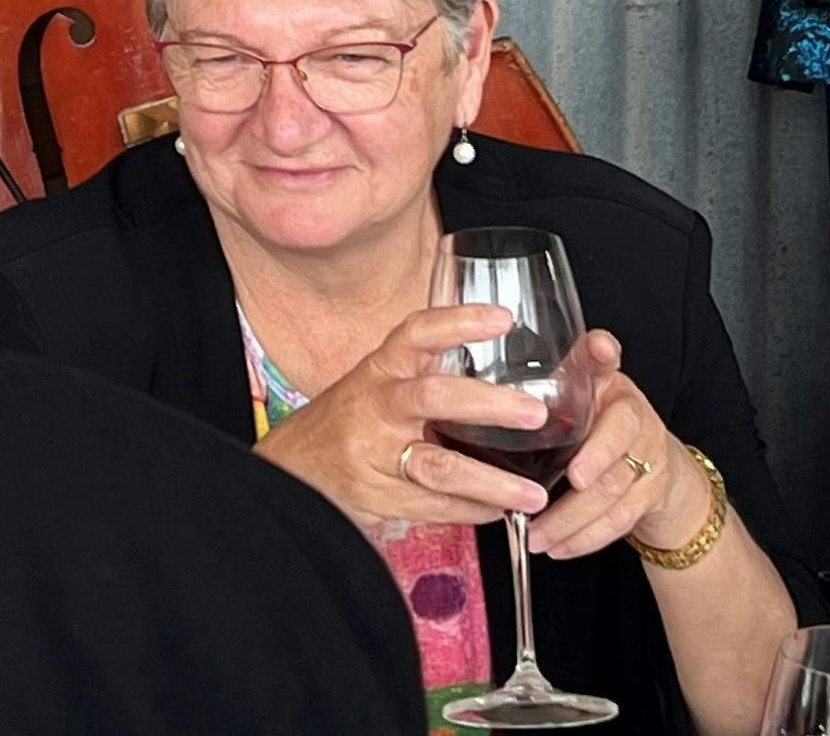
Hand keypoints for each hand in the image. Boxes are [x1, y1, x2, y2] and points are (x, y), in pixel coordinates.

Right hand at [254, 303, 555, 532]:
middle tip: (535, 414)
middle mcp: (377, 406)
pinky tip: (500, 510)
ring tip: (533, 495)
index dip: (459, 322)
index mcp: (380, 369)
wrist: (293, 468)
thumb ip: (425, 372)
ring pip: (438, 468)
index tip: (503, 319)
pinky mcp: (378, 496)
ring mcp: (376, 454)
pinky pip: (434, 506)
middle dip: (488, 405)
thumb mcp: (378, 382)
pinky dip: (472, 510)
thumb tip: (500, 362)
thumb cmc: (349, 419)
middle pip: (434, 398)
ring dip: (491, 482)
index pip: (417, 334)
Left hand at [527, 331, 701, 558]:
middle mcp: (635, 414)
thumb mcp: (573, 395)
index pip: (608, 361)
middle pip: (616, 439)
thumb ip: (538, 387)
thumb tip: (470, 386)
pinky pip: (621, 520)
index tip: (598, 350)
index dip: (602, 353)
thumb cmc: (595, 424)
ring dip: (572, 518)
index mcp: (608, 383)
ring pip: (615, 489)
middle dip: (588, 465)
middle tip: (550, 489)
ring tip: (536, 535)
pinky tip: (559, 548)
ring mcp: (650, 456)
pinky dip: (587, 538)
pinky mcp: (652, 493)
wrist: (654, 461)